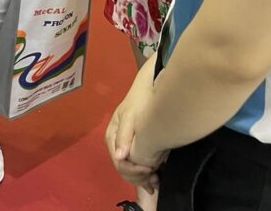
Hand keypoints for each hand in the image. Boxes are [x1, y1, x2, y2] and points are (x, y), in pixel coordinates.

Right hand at [105, 59, 167, 191]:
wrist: (150, 89)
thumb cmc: (140, 101)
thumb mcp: (131, 116)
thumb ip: (124, 136)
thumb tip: (120, 156)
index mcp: (112, 137)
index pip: (119, 162)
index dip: (134, 170)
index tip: (150, 170)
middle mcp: (115, 143)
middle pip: (123, 168)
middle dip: (138, 177)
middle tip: (156, 180)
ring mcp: (124, 145)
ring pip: (130, 169)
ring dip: (142, 178)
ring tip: (158, 181)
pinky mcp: (133, 145)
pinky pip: (135, 164)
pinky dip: (145, 173)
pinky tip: (156, 175)